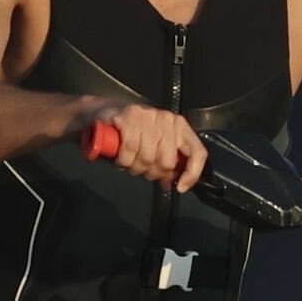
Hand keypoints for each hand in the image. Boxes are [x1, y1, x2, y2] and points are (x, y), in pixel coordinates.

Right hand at [86, 102, 206, 192]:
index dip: (191, 174)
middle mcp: (167, 120)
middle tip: (141, 169)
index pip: (198, 152)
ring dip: (135, 168)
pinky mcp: (130, 118)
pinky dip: (124, 160)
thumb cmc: (131, 131)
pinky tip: (121, 159)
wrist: (103, 113)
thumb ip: (165, 162)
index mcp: (180, 127)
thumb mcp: (154, 145)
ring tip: (129, 163)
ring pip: (147, 158)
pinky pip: (130, 150)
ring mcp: (149, 117)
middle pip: (167, 161)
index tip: (179, 188)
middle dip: (152, 173)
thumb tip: (174, 184)